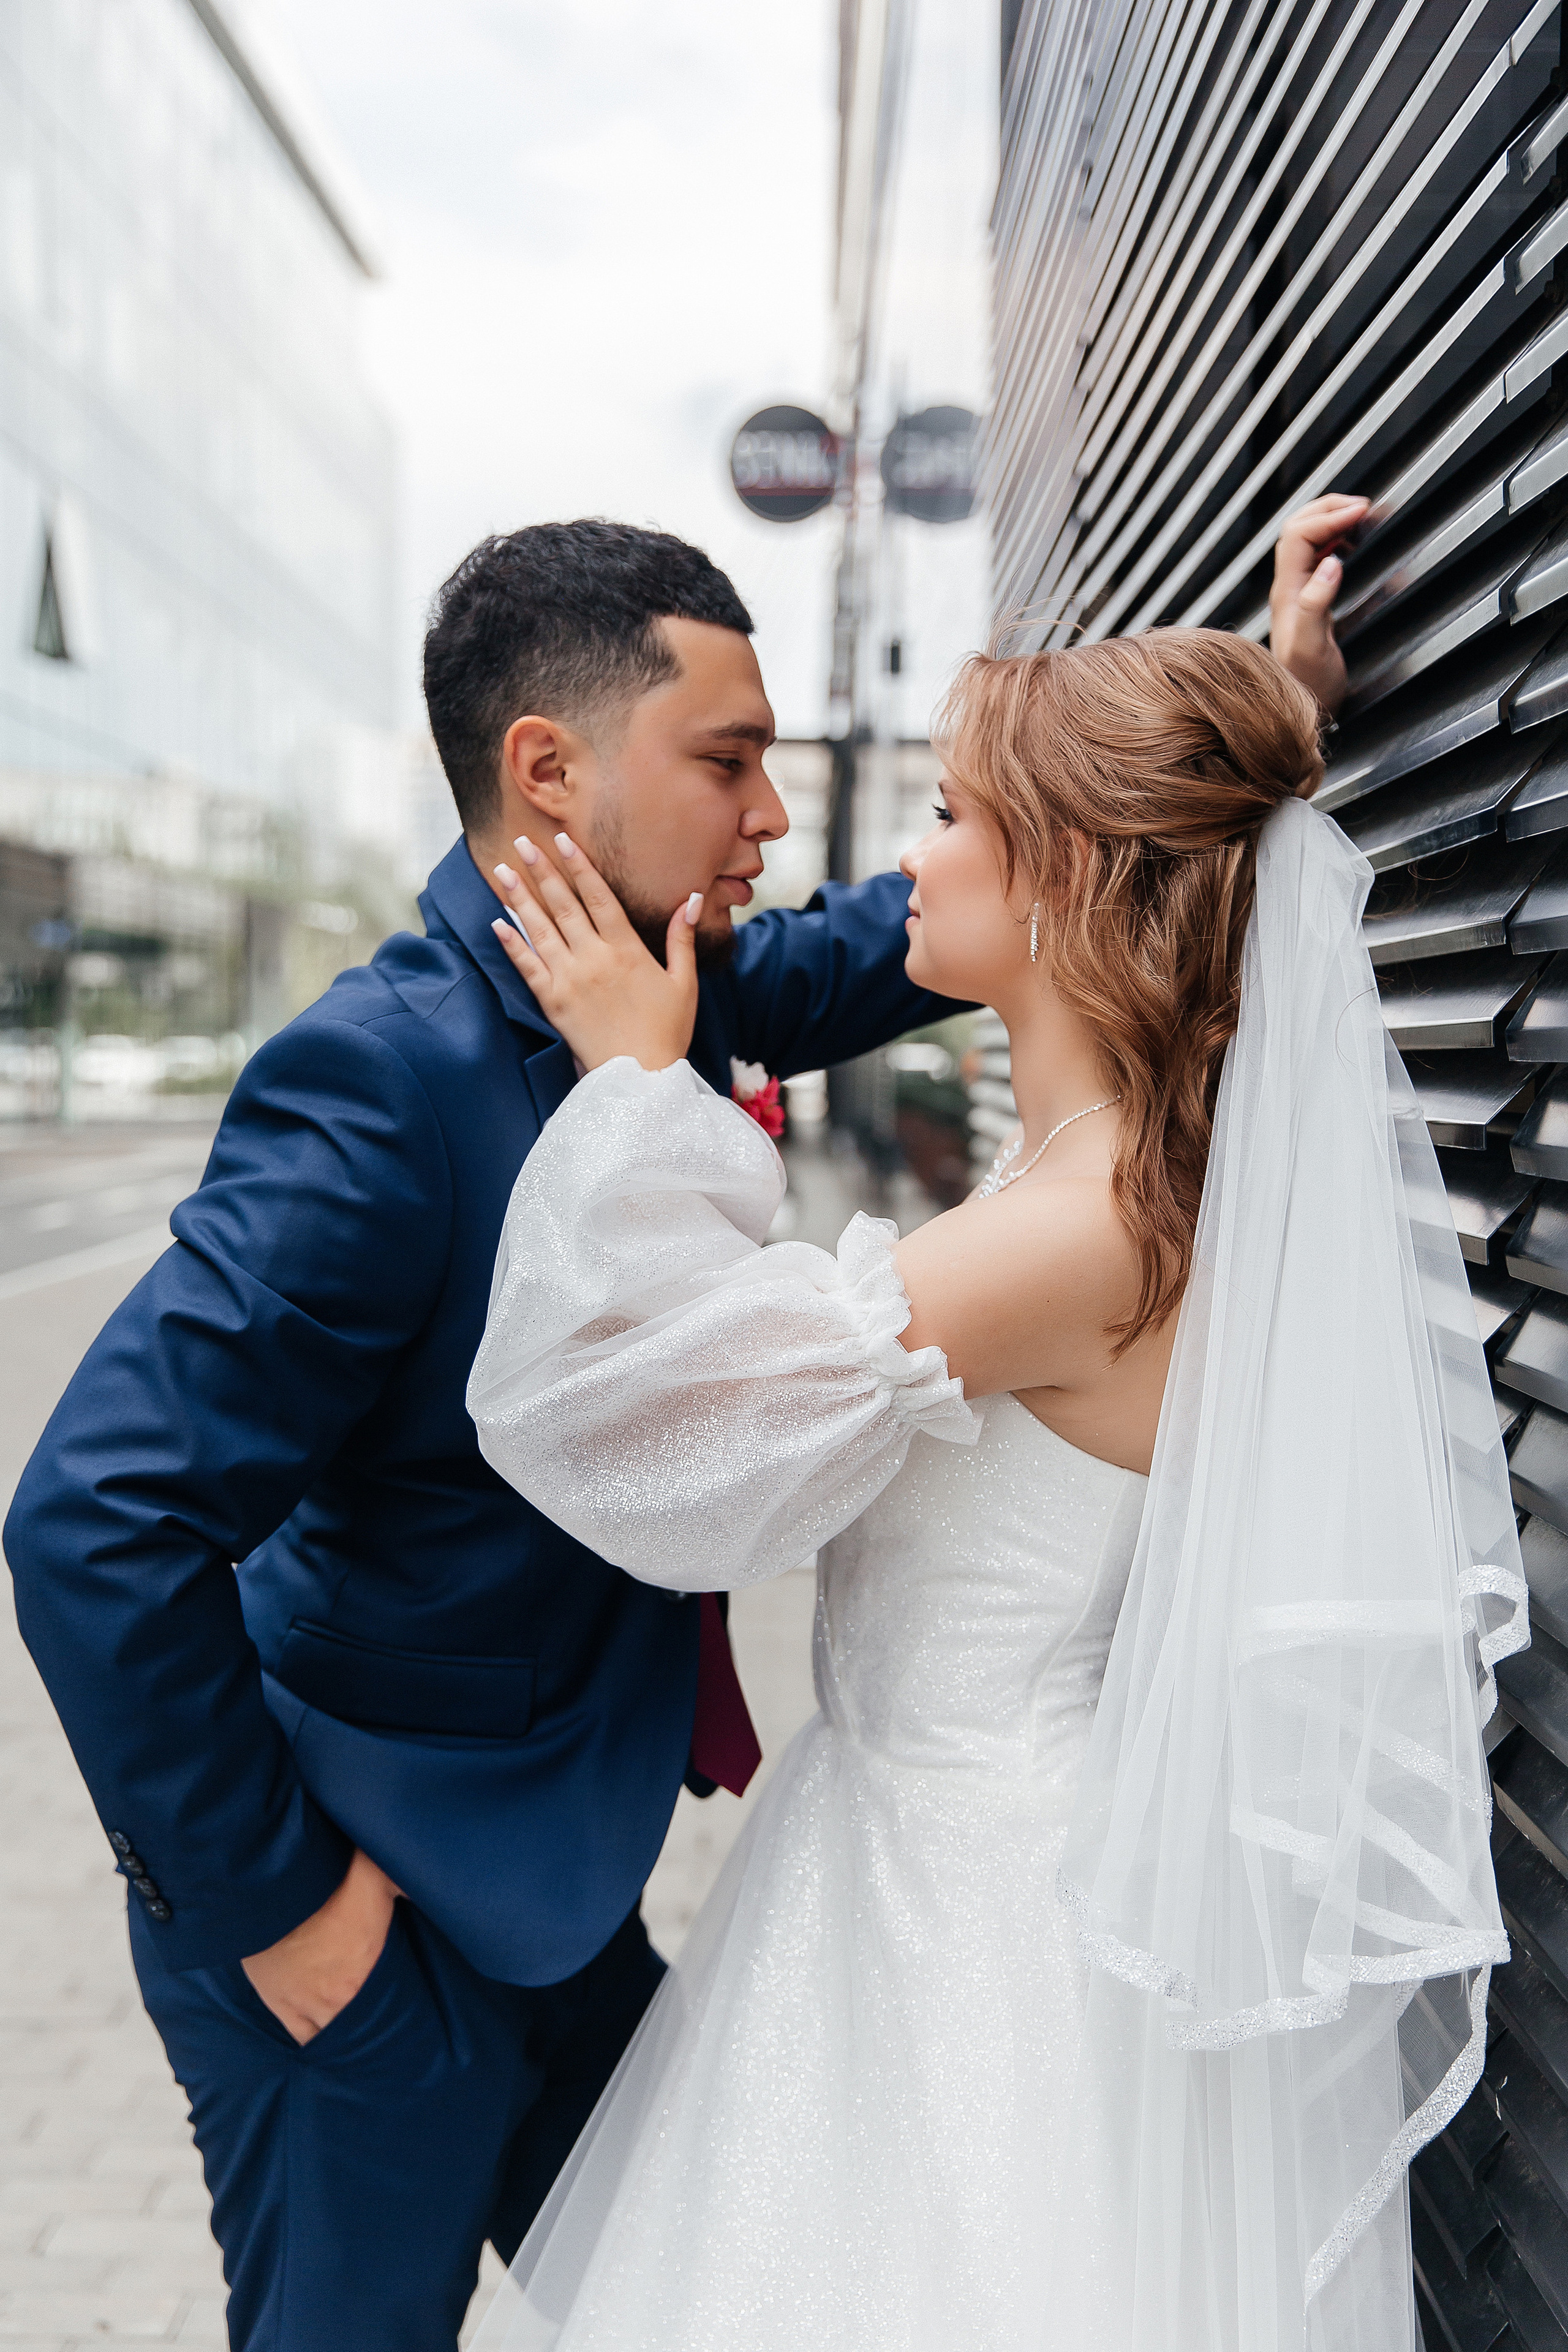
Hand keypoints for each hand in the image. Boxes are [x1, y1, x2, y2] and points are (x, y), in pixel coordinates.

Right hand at [241, 1849, 397, 2044]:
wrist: (272, 1888)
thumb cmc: (327, 1880)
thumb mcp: (377, 1874)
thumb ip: (405, 1884)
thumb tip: (432, 1885)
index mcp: (369, 1970)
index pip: (393, 2006)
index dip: (400, 2010)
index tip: (410, 2012)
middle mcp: (341, 1996)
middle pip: (365, 2027)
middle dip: (375, 2026)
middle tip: (387, 2029)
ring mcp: (308, 2003)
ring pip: (335, 2036)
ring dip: (347, 2035)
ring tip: (361, 2038)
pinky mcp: (280, 2003)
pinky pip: (303, 2037)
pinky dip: (316, 2041)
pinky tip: (328, 2044)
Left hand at [490, 833, 701, 1072]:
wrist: (641, 1079)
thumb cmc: (667, 1032)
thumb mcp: (684, 982)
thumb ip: (683, 939)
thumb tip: (692, 899)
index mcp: (627, 950)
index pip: (598, 896)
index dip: (579, 866)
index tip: (562, 840)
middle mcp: (595, 958)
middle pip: (563, 905)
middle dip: (542, 870)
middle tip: (522, 841)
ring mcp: (570, 980)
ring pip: (540, 929)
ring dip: (519, 897)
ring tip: (502, 870)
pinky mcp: (553, 1003)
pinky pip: (527, 967)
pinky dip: (512, 943)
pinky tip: (497, 922)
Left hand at [1268, 492, 1370, 716]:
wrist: (1299, 706)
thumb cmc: (1307, 683)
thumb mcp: (1312, 647)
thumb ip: (1317, 604)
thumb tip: (1331, 563)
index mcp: (1288, 591)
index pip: (1300, 533)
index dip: (1330, 515)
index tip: (1362, 511)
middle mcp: (1288, 587)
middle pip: (1298, 527)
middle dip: (1328, 508)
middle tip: (1363, 506)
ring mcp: (1297, 592)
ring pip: (1306, 539)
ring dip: (1330, 520)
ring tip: (1359, 517)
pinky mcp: (1309, 600)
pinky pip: (1316, 556)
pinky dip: (1334, 539)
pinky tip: (1350, 545)